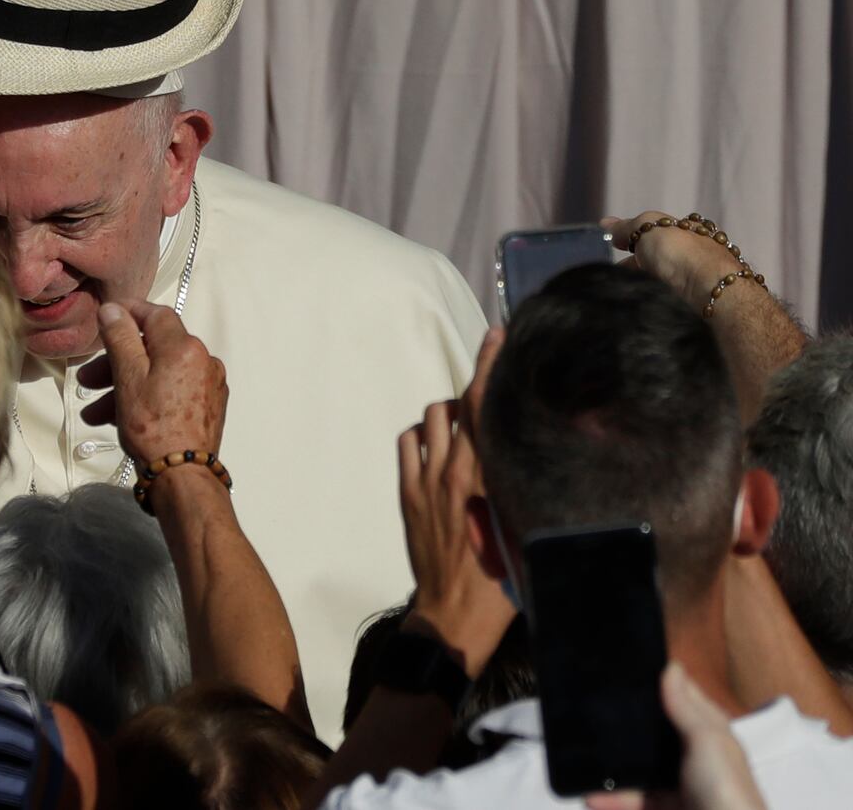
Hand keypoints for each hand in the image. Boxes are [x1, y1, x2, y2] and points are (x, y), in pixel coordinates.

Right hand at [95, 301, 226, 464]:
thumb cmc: (152, 427)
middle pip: (154, 349)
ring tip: (94, 412)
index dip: (128, 312)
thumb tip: (113, 309)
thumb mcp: (128, 378)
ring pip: (159, 375)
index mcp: (185, 347)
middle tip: (87, 379)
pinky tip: (119, 419)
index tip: (106, 317)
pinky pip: (171, 393)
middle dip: (116, 362)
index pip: (156, 315)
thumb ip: (120, 339)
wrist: (182, 477)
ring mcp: (208, 386)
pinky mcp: (207, 409)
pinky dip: (145, 399)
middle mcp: (202, 361)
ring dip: (124, 387)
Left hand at [398, 329, 513, 676]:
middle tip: (492, 360)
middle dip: (477, 377)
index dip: (491, 366)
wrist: (455, 617)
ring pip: (432, 417)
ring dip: (449, 412)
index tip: (498, 336)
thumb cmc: (504, 580)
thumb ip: (531, 484)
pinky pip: (408, 444)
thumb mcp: (528, 525)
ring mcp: (426, 481)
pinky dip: (422, 434)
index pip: (488, 406)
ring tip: (468, 422)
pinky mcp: (407, 495)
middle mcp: (455, 470)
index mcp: (491, 476)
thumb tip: (545, 455)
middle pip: (460, 403)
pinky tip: (437, 444)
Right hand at [584, 663, 765, 809]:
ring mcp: (675, 785)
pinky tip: (589, 795)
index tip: (622, 669)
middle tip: (589, 709)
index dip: (658, 683)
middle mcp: (690, 756)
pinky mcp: (660, 809)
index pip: (681, 699)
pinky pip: (629, 800)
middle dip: (625, 725)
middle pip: (652, 733)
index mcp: (708, 734)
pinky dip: (609, 799)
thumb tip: (671, 666)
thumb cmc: (726, 789)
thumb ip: (685, 708)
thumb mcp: (708, 742)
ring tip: (581, 758)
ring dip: (610, 767)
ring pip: (636, 769)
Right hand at [602, 212, 746, 310]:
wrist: (711, 292)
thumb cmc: (680, 253)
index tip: (614, 246)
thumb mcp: (648, 228)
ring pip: (662, 279)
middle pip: (659, 256)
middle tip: (613, 274)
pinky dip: (651, 298)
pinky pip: (666, 298)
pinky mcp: (695, 303)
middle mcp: (695, 252)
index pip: (657, 230)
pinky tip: (640, 303)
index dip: (634, 235)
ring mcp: (697, 279)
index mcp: (688, 230)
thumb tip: (607, 223)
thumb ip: (627, 227)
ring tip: (622, 293)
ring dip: (642, 283)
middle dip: (636, 263)